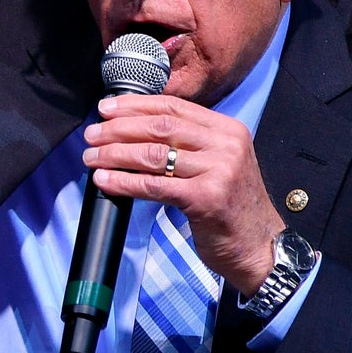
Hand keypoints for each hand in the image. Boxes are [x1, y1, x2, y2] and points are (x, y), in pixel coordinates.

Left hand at [82, 93, 284, 295]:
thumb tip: (137, 130)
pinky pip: (154, 186)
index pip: (174, 106)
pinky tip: (105, 181)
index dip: (135, 105)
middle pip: (160, 126)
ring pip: (153, 154)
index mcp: (227, 129)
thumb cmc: (231, 206)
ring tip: (92, 157)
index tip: (107, 108)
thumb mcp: (219, 163)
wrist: (260, 247)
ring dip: (115, 154)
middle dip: (119, 128)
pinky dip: (124, 182)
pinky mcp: (206, 198)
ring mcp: (218, 170)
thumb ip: (190, 143)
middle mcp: (225, 143)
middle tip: (92, 134)